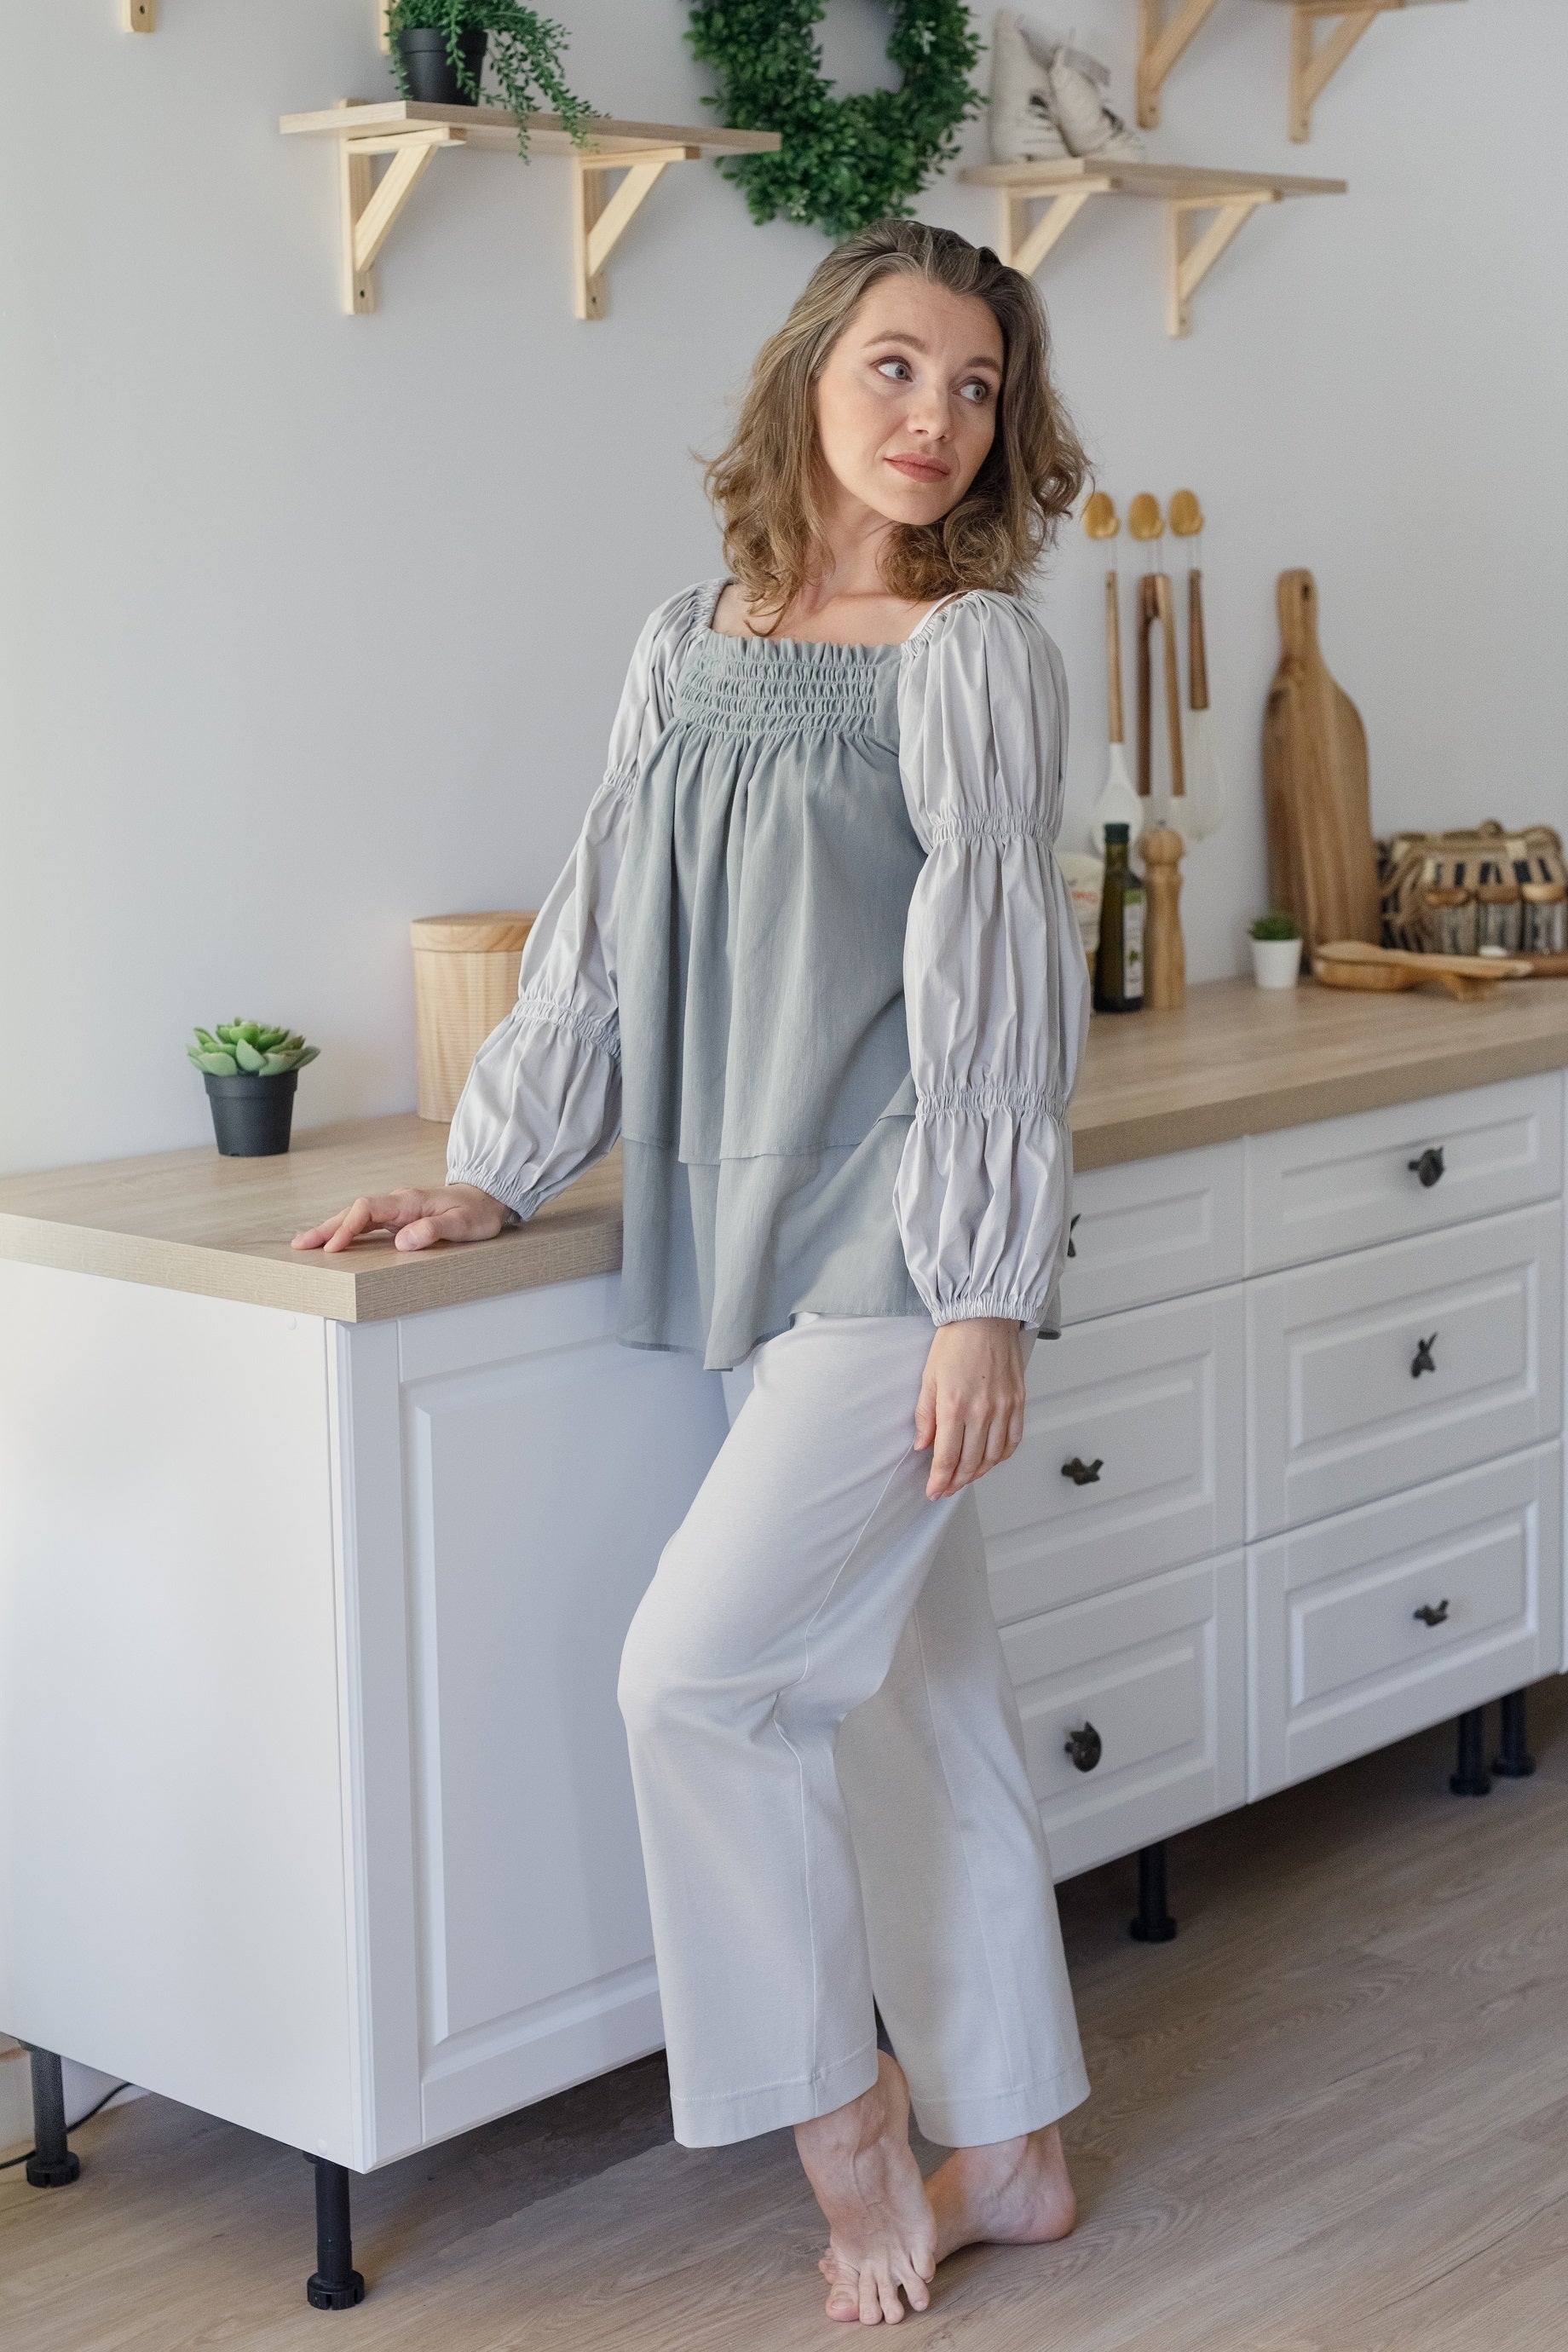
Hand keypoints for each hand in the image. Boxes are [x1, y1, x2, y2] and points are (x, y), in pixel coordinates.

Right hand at [290, 1183, 511, 1254]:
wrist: (488, 1200)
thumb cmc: (477, 1213)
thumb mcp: (461, 1225)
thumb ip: (433, 1231)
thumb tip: (403, 1241)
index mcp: (408, 1201)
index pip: (367, 1209)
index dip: (348, 1228)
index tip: (333, 1248)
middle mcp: (398, 1203)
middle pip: (353, 1211)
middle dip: (326, 1228)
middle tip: (300, 1244)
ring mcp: (396, 1210)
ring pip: (356, 1217)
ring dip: (331, 1230)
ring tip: (306, 1245)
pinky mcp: (398, 1219)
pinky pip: (366, 1224)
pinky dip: (347, 1232)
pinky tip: (335, 1243)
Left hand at [914, 1318, 1026, 1500]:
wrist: (985, 1317)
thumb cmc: (954, 1342)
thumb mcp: (928, 1377)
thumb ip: (925, 1415)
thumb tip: (923, 1445)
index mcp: (954, 1405)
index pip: (946, 1457)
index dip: (939, 1480)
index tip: (933, 1491)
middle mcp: (981, 1411)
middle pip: (970, 1462)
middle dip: (956, 1482)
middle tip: (946, 1490)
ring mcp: (1003, 1408)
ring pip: (993, 1457)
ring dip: (978, 1473)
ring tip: (965, 1477)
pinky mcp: (1018, 1402)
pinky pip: (1013, 1440)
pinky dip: (1002, 1456)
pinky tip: (991, 1460)